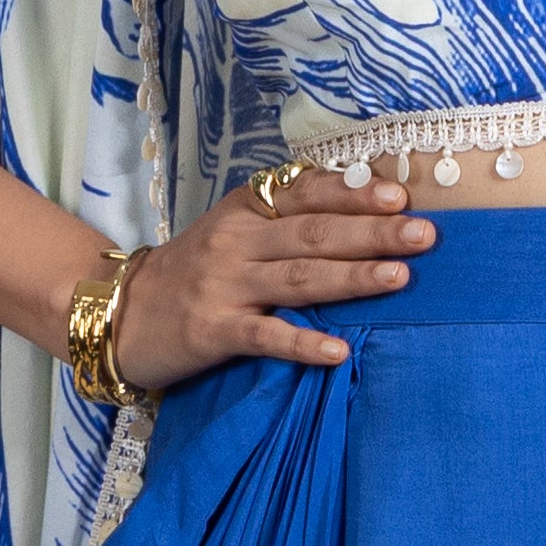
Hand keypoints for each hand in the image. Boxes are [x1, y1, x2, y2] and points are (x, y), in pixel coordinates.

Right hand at [112, 166, 436, 388]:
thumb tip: (363, 212)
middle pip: (314, 233)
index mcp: (246, 210)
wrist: (121, 312)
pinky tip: (338, 351)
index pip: (308, 194)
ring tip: (399, 278)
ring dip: (352, 277)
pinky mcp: (213, 331)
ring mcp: (224, 286)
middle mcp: (236, 241)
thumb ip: (286, 222)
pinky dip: (303, 343)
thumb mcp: (234, 232)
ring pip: (298, 278)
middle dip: (373, 232)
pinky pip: (266, 336)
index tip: (402, 197)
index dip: (354, 194)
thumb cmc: (193, 273)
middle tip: (424, 236)